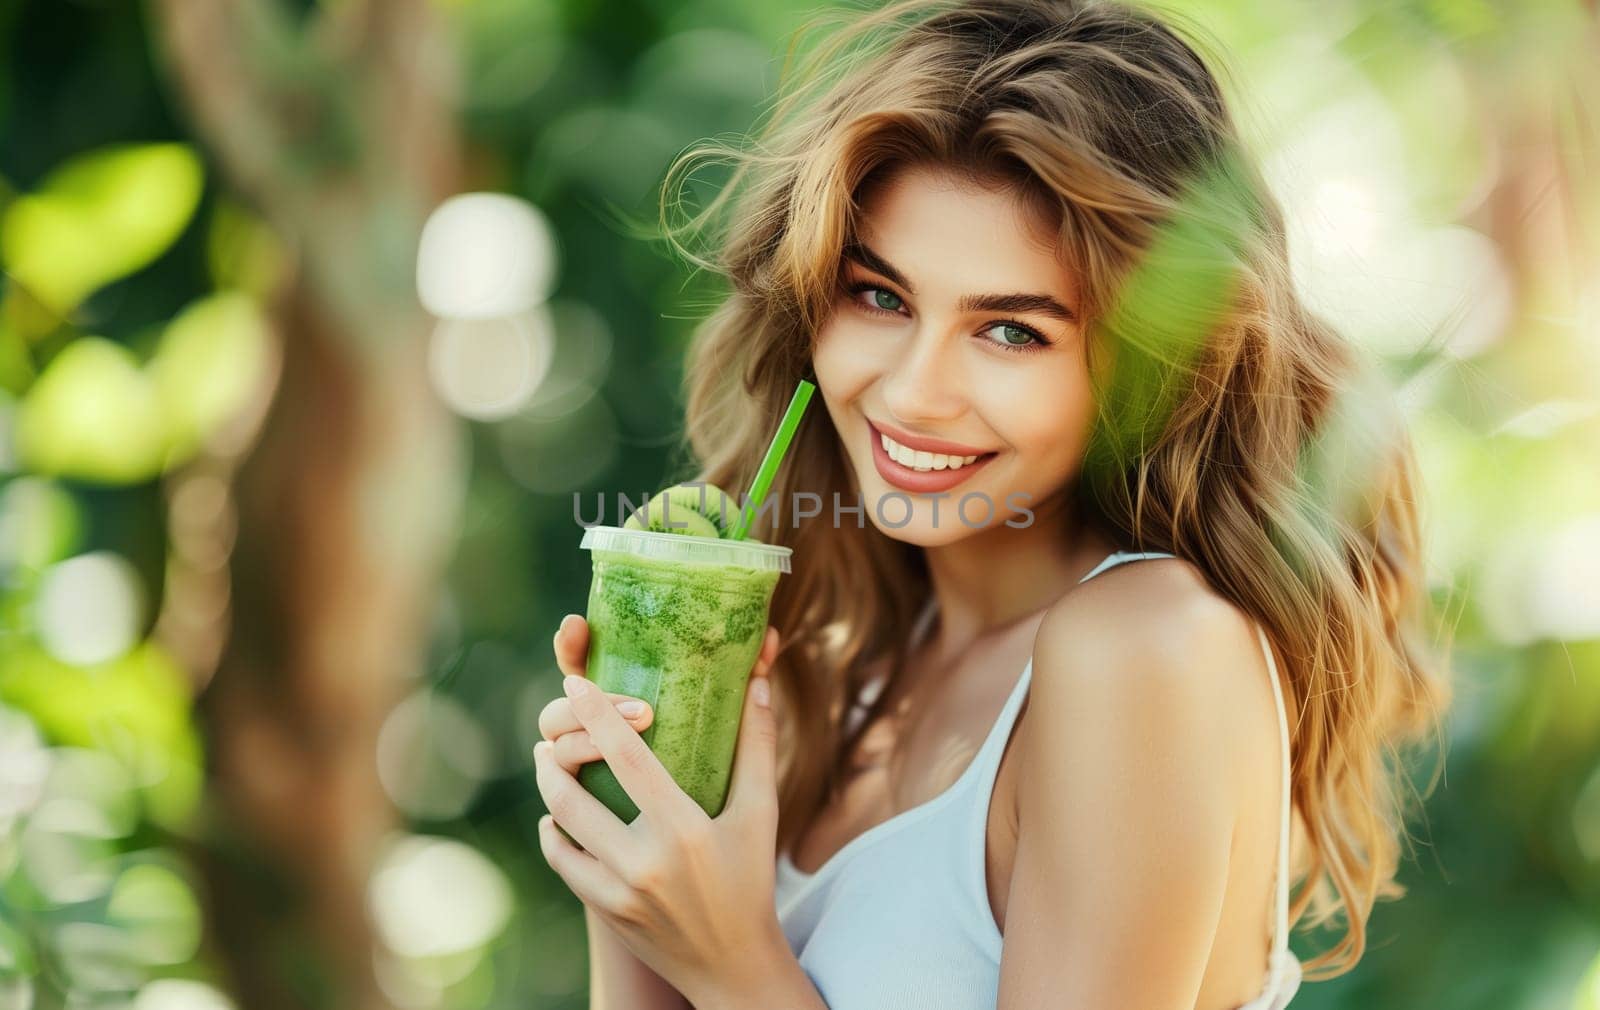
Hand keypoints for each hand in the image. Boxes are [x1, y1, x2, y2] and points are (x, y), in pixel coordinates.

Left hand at [534, 622, 786, 1007]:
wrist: (733, 965)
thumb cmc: (750, 880)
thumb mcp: (761, 815)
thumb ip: (758, 747)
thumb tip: (758, 683)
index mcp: (683, 830)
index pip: (626, 758)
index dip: (596, 714)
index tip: (576, 683)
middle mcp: (644, 862)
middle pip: (572, 795)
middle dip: (553, 757)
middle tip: (550, 735)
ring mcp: (618, 892)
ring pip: (559, 828)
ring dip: (547, 791)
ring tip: (549, 765)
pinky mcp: (604, 912)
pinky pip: (563, 863)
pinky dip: (554, 835)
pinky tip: (556, 820)